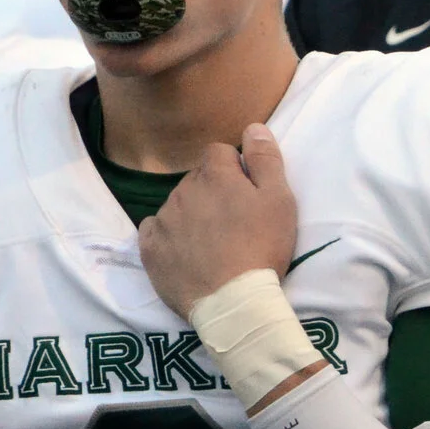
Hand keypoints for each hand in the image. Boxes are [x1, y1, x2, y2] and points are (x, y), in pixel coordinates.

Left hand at [136, 125, 298, 316]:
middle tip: (233, 221)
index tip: (247, 194)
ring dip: (191, 213)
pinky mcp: (150, 248)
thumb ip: (266, 160)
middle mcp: (183, 190)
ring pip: (177, 203)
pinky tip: (185, 251)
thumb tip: (253, 127)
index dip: (234, 169)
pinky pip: (154, 229)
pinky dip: (167, 235)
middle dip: (212, 191)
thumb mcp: (280, 200)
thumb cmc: (263, 248)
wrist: (233, 301)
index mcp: (215, 175)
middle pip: (197, 178)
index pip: (219, 152)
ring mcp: (163, 219)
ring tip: (212, 242)